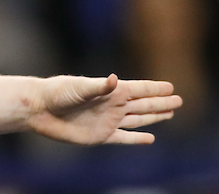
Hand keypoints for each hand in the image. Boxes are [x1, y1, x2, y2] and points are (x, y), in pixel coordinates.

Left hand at [26, 75, 181, 144]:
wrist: (39, 109)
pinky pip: (123, 138)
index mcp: (110, 91)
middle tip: (179, 99)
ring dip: (154, 117)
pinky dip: (137, 139)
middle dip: (161, 102)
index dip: (154, 88)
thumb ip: (98, 86)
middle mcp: (112, 105)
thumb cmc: (57, 93)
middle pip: (143, 104)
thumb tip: (115, 79)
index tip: (170, 86)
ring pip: (137, 119)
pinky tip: (150, 138)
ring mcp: (108, 121)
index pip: (138, 89)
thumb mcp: (78, 88)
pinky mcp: (100, 136)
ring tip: (169, 112)